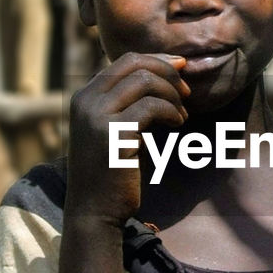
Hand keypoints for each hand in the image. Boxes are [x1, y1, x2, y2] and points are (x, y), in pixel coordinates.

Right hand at [65, 52, 188, 225]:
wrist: (94, 211)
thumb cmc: (112, 174)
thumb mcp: (116, 131)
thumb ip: (129, 104)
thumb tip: (164, 74)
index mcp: (85, 97)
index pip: (124, 61)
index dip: (156, 61)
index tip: (180, 70)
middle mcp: (86, 100)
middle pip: (134, 63)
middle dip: (167, 71)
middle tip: (187, 91)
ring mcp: (96, 115)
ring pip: (145, 81)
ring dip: (172, 94)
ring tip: (182, 115)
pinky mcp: (112, 132)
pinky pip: (151, 107)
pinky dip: (171, 112)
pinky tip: (178, 125)